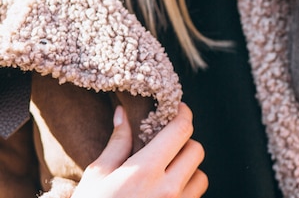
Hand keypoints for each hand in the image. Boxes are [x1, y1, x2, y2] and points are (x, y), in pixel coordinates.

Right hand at [73, 103, 207, 197]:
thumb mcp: (97, 176)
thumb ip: (117, 143)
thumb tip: (122, 113)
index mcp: (145, 171)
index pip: (181, 130)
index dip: (183, 114)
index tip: (177, 109)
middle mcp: (168, 189)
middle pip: (196, 150)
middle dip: (184, 143)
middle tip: (167, 144)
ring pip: (201, 176)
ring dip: (189, 171)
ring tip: (166, 173)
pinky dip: (187, 192)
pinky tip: (165, 194)